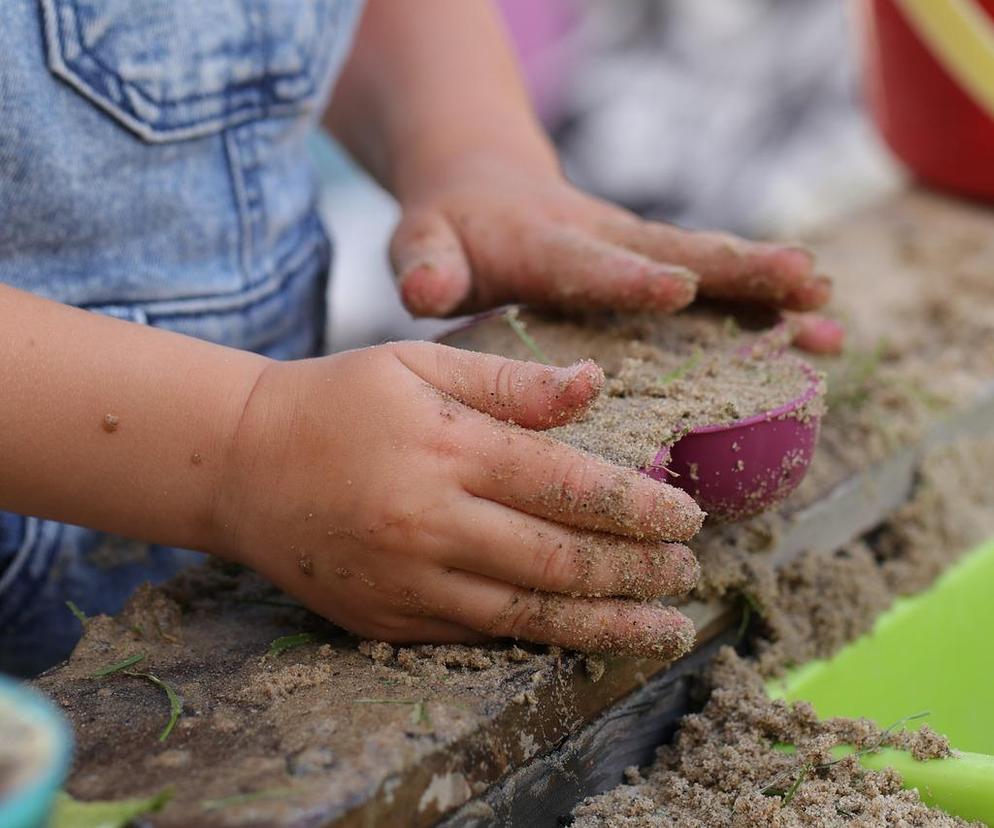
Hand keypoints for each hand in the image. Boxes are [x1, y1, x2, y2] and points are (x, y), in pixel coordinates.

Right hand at [215, 342, 704, 658]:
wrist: (241, 464)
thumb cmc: (338, 401)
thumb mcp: (419, 363)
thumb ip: (512, 381)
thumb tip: (597, 385)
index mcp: (448, 447)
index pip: (569, 486)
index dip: (640, 507)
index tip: (689, 517)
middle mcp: (432, 520)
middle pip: (560, 560)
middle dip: (637, 570)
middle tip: (687, 570)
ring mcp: (407, 579)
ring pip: (529, 614)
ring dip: (608, 623)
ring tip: (666, 627)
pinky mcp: (386, 618)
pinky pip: (479, 635)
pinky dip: (541, 638)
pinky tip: (583, 636)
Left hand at [390, 154, 843, 353]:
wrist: (484, 186)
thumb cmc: (451, 229)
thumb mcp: (423, 242)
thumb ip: (426, 264)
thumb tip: (426, 289)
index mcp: (545, 245)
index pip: (588, 263)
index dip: (629, 278)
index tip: (678, 287)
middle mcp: (604, 242)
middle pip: (677, 252)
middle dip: (738, 270)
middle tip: (802, 282)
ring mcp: (637, 252)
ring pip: (709, 267)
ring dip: (768, 288)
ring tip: (829, 311)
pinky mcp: (654, 264)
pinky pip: (714, 285)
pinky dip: (764, 305)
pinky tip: (817, 331)